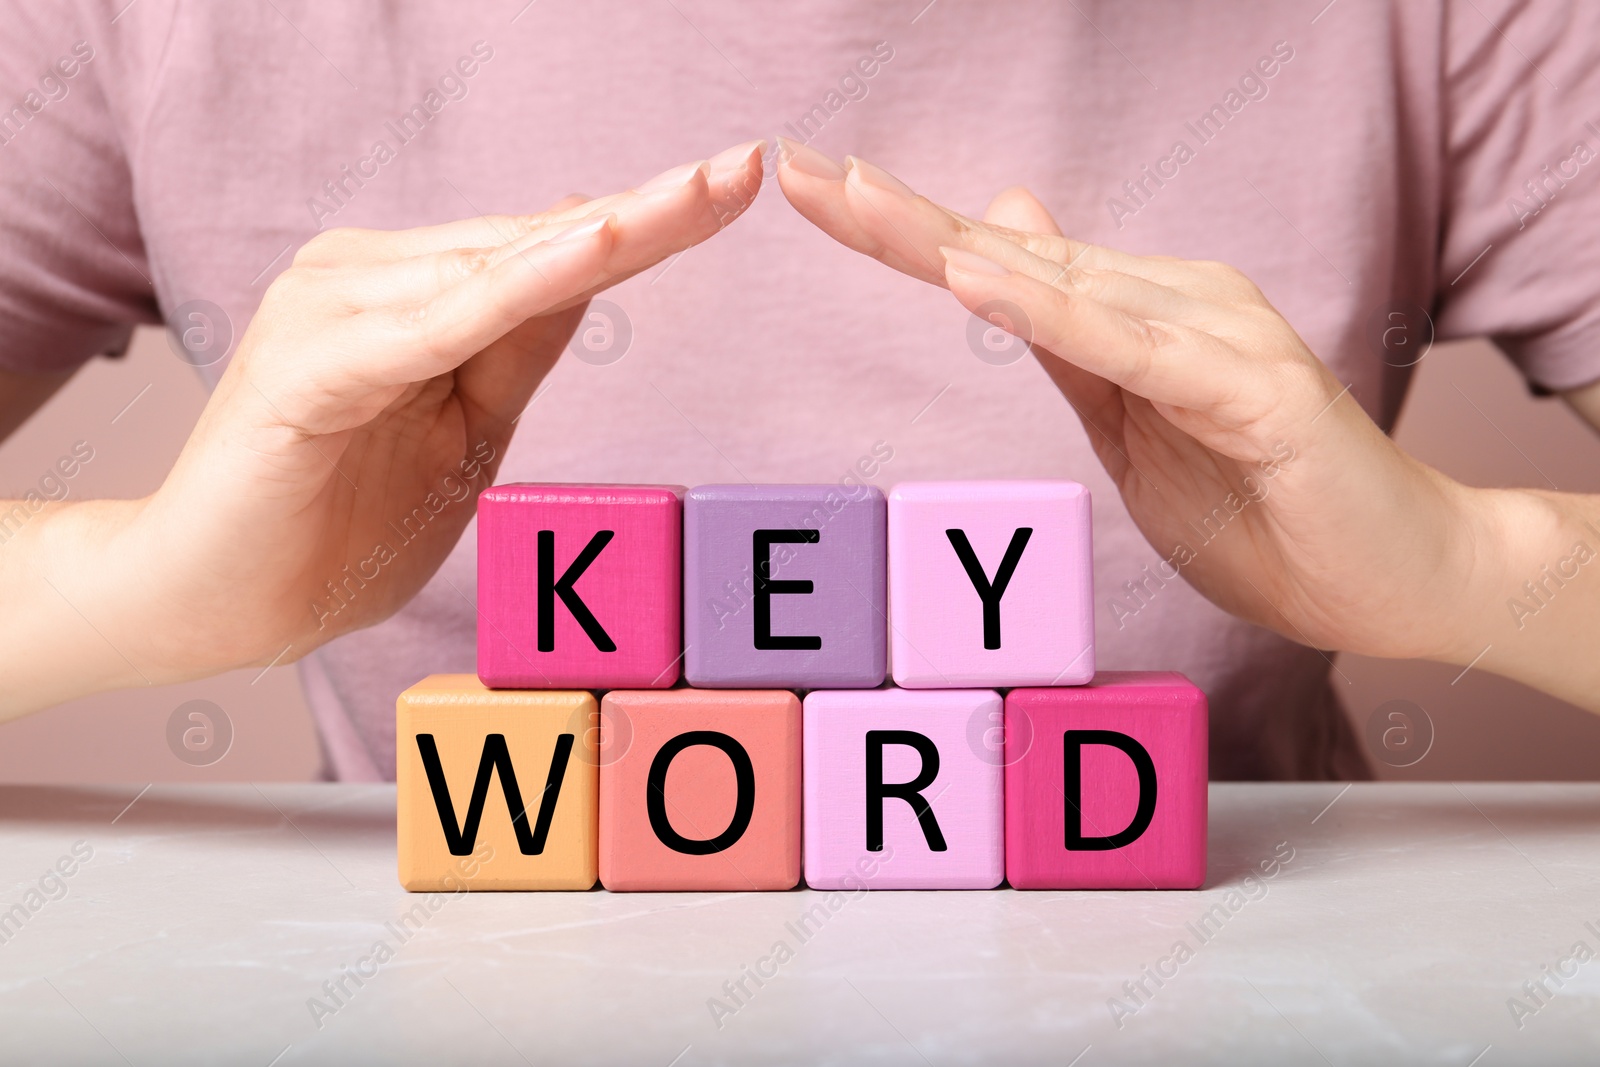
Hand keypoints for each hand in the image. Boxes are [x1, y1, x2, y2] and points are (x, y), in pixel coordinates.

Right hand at [9, 141, 765, 706]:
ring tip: (705, 190)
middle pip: (534, 239)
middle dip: (649, 210)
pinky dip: (521, 283)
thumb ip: (520, 347)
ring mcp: (332, 308)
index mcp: (406, 293)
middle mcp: (365, 276)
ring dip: (607, 231)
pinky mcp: (310, 363)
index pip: (547, 250)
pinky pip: (438, 322)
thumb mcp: (467, 430)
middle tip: (747, 166)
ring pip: (496, 265)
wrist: (219, 603)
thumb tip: (590, 263)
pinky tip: (597, 247)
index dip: (645, 218)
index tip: (736, 180)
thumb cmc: (337, 522)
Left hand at [776, 139, 1513, 665]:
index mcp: (1134, 313)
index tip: (808, 188)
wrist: (1395, 575)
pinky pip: (1137, 348)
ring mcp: (1215, 335)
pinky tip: (982, 277)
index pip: (996, 264)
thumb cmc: (1266, 512)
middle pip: (1008, 255)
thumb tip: (997, 243)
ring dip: (951, 242)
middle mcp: (1171, 300)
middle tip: (792, 165)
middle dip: (895, 214)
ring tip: (854, 198)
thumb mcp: (1130, 429)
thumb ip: (1065, 343)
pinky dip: (1058, 314)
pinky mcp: (1255, 389)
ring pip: (1061, 285)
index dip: (900, 228)